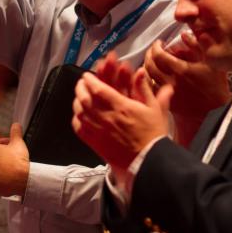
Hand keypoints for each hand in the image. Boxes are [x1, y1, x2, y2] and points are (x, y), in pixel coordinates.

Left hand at [0, 123, 29, 197]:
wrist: (22, 179)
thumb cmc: (18, 160)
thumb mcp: (18, 142)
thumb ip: (15, 132)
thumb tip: (16, 124)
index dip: (3, 143)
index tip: (11, 145)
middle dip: (1, 155)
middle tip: (12, 156)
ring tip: (11, 167)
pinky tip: (8, 176)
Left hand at [72, 54, 172, 170]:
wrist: (149, 161)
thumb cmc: (153, 135)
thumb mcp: (154, 109)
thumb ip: (145, 89)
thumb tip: (141, 71)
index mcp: (121, 107)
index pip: (99, 89)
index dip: (90, 80)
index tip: (87, 75)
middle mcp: (107, 118)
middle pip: (85, 99)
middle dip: (80, 88)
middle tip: (81, 83)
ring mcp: (99, 131)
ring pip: (80, 112)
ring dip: (77, 101)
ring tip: (79, 96)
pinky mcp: (95, 143)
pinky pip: (79, 129)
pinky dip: (76, 119)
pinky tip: (79, 115)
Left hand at [144, 33, 228, 118]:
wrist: (215, 110)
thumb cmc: (215, 85)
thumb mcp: (212, 62)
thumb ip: (198, 46)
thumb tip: (184, 35)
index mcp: (181, 70)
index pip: (159, 55)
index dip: (156, 46)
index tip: (159, 42)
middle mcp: (171, 81)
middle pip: (149, 65)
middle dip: (148, 54)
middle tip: (153, 50)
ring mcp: (168, 92)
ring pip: (149, 77)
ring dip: (147, 66)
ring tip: (152, 60)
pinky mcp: (167, 101)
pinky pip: (152, 89)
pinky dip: (149, 80)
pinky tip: (153, 75)